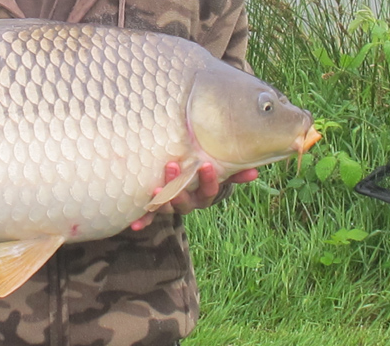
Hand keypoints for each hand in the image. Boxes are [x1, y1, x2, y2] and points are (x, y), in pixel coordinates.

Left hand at [130, 162, 257, 230]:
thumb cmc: (203, 176)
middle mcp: (188, 204)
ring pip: (167, 207)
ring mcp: (171, 207)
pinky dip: (143, 220)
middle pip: (185, 200)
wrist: (186, 188)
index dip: (209, 180)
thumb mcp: (218, 174)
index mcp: (203, 196)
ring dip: (161, 200)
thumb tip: (255, 171)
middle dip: (179, 186)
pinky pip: (149, 217)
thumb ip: (234, 172)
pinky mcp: (155, 210)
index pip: (209, 191)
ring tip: (154, 190)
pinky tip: (134, 224)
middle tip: (172, 166)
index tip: (205, 165)